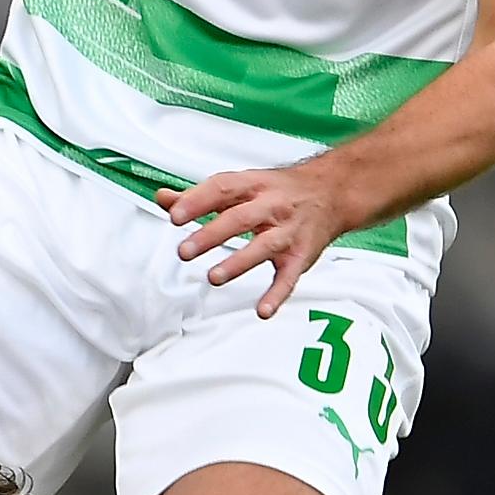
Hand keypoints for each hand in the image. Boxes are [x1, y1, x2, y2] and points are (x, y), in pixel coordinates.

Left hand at [157, 155, 360, 318]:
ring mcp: (288, 232)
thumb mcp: (241, 185)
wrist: (331, 193)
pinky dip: (277, 294)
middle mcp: (272, 206)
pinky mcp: (300, 257)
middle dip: (212, 235)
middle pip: (240, 219)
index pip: (222, 188)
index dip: (198, 201)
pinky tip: (263, 309)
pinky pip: (290, 277)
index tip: (175, 214)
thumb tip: (164, 200)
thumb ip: (200, 196)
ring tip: (214, 278)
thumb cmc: (278, 191)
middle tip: (184, 251)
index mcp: (253, 185)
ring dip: (239, 263)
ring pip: (264, 246)